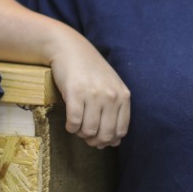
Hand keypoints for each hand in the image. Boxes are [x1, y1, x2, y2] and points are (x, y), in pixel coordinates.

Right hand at [46, 31, 129, 148]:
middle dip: (94, 141)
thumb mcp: (111, 87)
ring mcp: (93, 94)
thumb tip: (115, 142)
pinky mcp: (75, 94)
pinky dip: (71, 128)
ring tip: (77, 126)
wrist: (69, 49)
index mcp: (123, 95)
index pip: (121, 131)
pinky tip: (69, 123)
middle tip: (86, 135)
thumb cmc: (90, 70)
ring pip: (89, 131)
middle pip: (105, 134)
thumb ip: (116, 112)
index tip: (99, 138)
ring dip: (81, 133)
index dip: (109, 140)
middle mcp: (111, 96)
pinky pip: (74, 123)